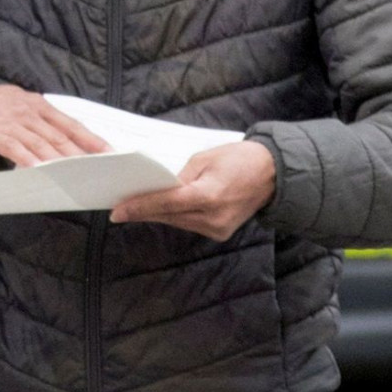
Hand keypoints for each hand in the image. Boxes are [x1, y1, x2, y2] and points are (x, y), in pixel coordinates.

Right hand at [0, 79, 105, 165]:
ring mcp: (12, 123)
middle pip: (60, 136)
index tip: (108, 150)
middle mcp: (28, 112)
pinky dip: (30, 161)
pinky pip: (17, 150)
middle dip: (82, 153)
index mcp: (37, 105)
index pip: (69, 123)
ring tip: (78, 175)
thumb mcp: (16, 103)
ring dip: (62, 161)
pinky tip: (41, 172)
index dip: (90, 137)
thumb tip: (55, 135)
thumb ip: (36, 118)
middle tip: (100, 168)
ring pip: (43, 144)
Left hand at [111, 136, 277, 240]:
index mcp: (210, 195)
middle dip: (143, 211)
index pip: (167, 203)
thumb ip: (180, 177)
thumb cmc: (240, 159)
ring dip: (157, 214)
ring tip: (136, 207)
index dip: (140, 206)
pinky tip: (162, 210)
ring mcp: (217, 228)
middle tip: (120, 207)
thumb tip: (158, 189)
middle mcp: (213, 217)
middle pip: (168, 216)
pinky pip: (189, 225)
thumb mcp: (205, 158)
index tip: (118, 211)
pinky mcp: (220, 233)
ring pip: (177, 222)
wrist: (273, 175)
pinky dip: (175, 217)